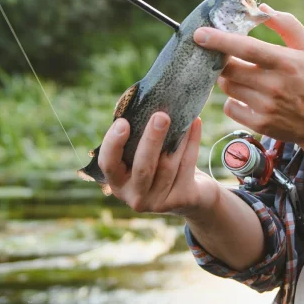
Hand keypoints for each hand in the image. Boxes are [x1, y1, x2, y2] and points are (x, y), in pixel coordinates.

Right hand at [97, 113, 219, 214]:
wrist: (192, 195)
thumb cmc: (160, 165)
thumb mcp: (144, 154)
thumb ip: (138, 136)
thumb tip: (144, 100)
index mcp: (118, 181)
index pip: (108, 164)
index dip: (113, 144)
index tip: (123, 122)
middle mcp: (135, 196)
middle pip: (143, 167)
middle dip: (152, 140)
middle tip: (161, 116)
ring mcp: (158, 202)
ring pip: (169, 165)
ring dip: (178, 138)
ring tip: (185, 116)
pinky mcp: (181, 199)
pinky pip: (187, 166)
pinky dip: (193, 142)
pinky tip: (195, 123)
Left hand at [193, 5, 303, 147]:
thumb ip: (287, 25)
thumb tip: (262, 9)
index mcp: (286, 62)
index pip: (247, 48)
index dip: (220, 40)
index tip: (200, 34)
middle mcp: (274, 85)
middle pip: (229, 69)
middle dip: (221, 61)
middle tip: (226, 56)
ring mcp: (266, 107)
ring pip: (228, 87)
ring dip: (227, 78)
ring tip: (242, 75)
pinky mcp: (260, 124)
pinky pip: (230, 107)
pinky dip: (233, 100)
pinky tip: (246, 96)